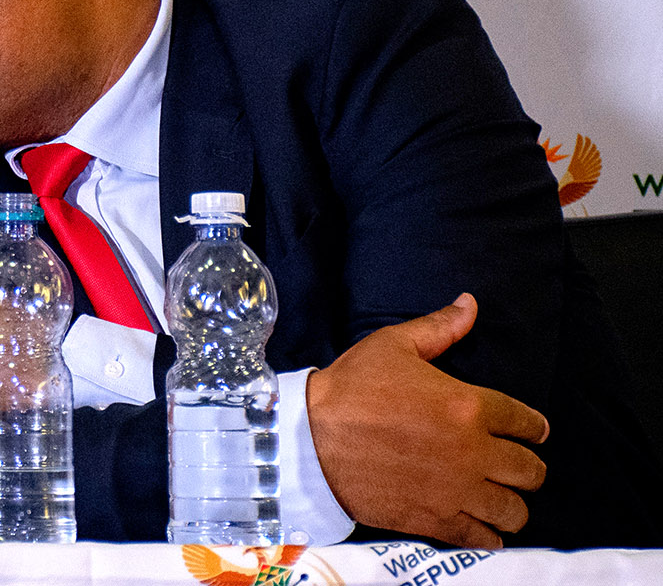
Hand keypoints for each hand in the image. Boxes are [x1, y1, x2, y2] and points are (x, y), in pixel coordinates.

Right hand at [308, 294, 548, 548]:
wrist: (309, 438)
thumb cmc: (350, 387)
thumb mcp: (392, 345)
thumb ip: (439, 328)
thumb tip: (470, 303)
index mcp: (469, 406)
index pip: (528, 423)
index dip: (533, 427)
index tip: (531, 432)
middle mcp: (473, 452)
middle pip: (531, 472)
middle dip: (527, 468)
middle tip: (512, 465)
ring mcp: (456, 491)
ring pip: (514, 511)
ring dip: (511, 504)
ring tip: (497, 498)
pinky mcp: (436, 520)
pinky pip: (484, 540)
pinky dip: (489, 535)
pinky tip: (480, 525)